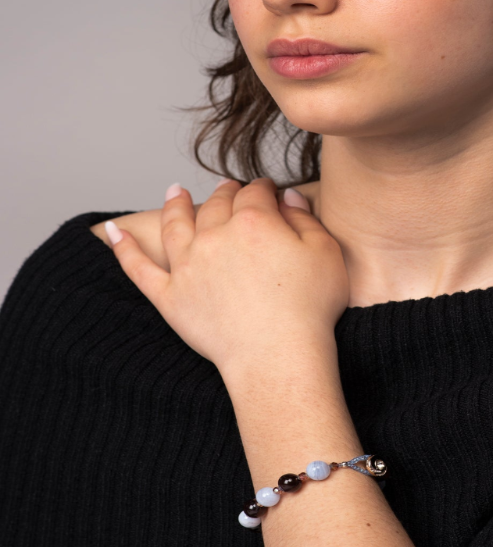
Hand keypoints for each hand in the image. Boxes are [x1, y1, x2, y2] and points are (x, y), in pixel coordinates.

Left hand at [104, 178, 349, 378]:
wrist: (279, 358)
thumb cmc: (310, 307)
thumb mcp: (325, 254)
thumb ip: (306, 219)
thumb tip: (287, 197)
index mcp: (254, 221)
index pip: (256, 193)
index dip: (264, 188)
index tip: (268, 191)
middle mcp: (215, 236)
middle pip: (217, 203)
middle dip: (226, 192)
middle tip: (231, 188)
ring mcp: (187, 266)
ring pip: (175, 224)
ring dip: (175, 204)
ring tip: (175, 193)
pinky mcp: (170, 297)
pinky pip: (139, 269)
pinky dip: (123, 248)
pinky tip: (113, 231)